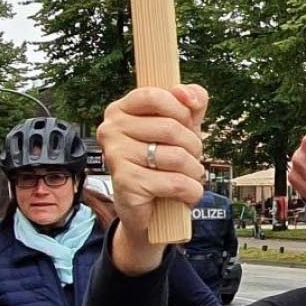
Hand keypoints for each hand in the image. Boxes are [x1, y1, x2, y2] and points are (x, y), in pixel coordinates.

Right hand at [97, 85, 207, 271]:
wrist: (150, 211)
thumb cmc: (164, 162)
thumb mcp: (182, 125)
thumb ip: (191, 101)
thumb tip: (188, 93)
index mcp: (121, 109)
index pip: (154, 95)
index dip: (180, 109)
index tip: (190, 122)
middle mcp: (111, 130)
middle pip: (170, 128)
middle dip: (193, 146)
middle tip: (190, 158)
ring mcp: (116, 157)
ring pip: (176, 156)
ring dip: (194, 170)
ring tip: (188, 176)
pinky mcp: (126, 183)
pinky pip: (175, 182)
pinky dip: (191, 190)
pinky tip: (185, 193)